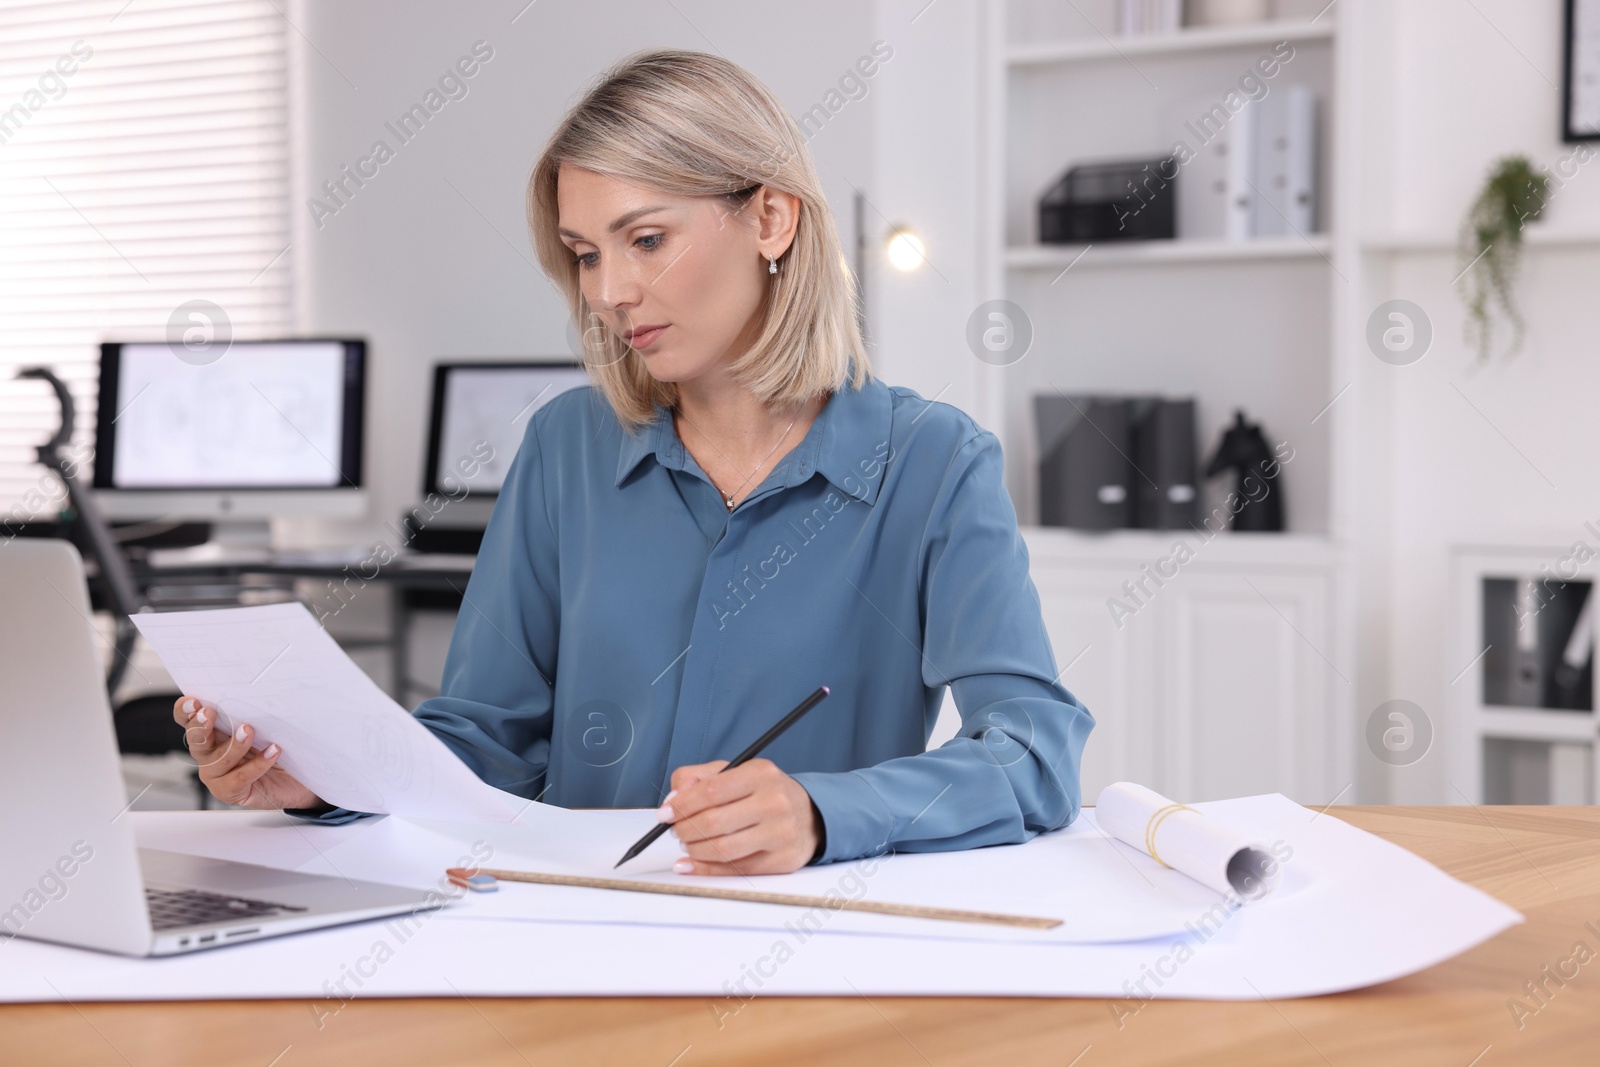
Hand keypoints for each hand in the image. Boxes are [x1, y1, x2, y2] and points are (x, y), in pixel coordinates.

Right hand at [171, 696, 319, 809]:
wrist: (296, 781)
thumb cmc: (276, 749)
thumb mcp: (265, 727)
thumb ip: (253, 714)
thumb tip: (257, 695)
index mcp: (212, 733)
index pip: (189, 720)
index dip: (186, 711)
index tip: (194, 701)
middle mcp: (209, 754)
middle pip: (195, 740)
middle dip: (199, 726)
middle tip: (209, 714)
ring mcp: (217, 775)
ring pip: (218, 759)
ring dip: (233, 744)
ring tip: (249, 730)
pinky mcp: (230, 792)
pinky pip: (240, 777)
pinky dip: (257, 764)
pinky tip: (272, 752)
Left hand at [659, 758, 822, 875]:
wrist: (809, 815)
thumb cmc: (765, 793)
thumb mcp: (735, 772)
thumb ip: (698, 778)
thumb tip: (673, 800)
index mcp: (761, 774)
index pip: (711, 791)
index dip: (681, 805)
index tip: (665, 814)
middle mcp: (774, 802)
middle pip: (714, 822)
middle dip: (685, 829)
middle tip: (676, 830)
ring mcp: (780, 833)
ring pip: (723, 849)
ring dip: (694, 850)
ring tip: (688, 844)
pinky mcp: (782, 860)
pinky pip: (735, 869)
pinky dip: (705, 869)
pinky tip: (689, 864)